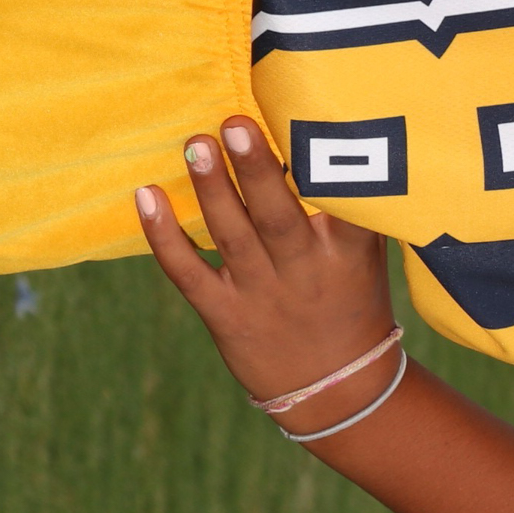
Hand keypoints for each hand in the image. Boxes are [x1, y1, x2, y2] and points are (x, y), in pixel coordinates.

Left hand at [136, 117, 402, 435]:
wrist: (337, 388)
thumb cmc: (353, 301)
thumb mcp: (366, 255)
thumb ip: (351, 206)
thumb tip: (331, 132)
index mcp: (347, 253)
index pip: (343, 203)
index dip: (329, 167)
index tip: (313, 125)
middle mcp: (303, 272)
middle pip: (277, 216)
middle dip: (256, 170)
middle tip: (235, 124)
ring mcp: (261, 295)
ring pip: (232, 237)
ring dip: (212, 189)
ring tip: (196, 144)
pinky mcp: (224, 315)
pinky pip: (188, 273)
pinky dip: (164, 236)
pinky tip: (147, 197)